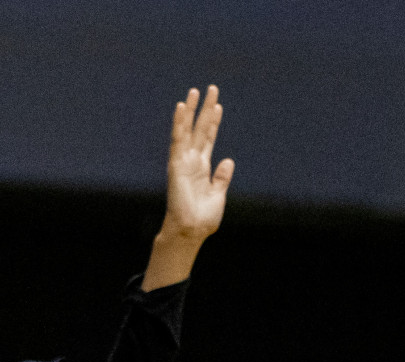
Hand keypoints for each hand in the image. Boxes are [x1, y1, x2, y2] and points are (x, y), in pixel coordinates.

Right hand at [159, 85, 234, 243]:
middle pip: (199, 128)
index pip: (208, 138)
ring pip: (187, 129)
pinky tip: (182, 107)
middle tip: (211, 88)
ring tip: (195, 91)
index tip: (218, 105)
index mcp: (203, 167)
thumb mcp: (218, 195)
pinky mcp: (176, 164)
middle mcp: (192, 160)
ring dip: (191, 110)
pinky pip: (178, 140)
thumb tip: (228, 160)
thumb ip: (222, 177)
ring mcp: (183, 161)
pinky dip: (179, 123)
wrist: (192, 230)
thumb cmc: (203, 218)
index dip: (213, 122)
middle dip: (205, 109)